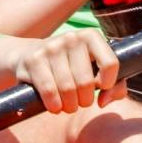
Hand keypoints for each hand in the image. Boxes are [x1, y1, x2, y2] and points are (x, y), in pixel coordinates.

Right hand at [0, 27, 121, 114]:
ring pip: (68, 89)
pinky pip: (49, 91)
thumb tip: (104, 101)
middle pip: (86, 82)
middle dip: (85, 100)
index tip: (101, 88)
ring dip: (69, 106)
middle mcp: (71, 37)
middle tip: (80, 102)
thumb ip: (114, 85)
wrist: (27, 54)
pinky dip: (54, 105)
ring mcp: (51, 47)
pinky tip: (55, 106)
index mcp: (91, 36)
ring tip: (68, 105)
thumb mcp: (93, 69)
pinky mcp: (34, 60)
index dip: (109, 83)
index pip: (110, 64)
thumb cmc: (69, 66)